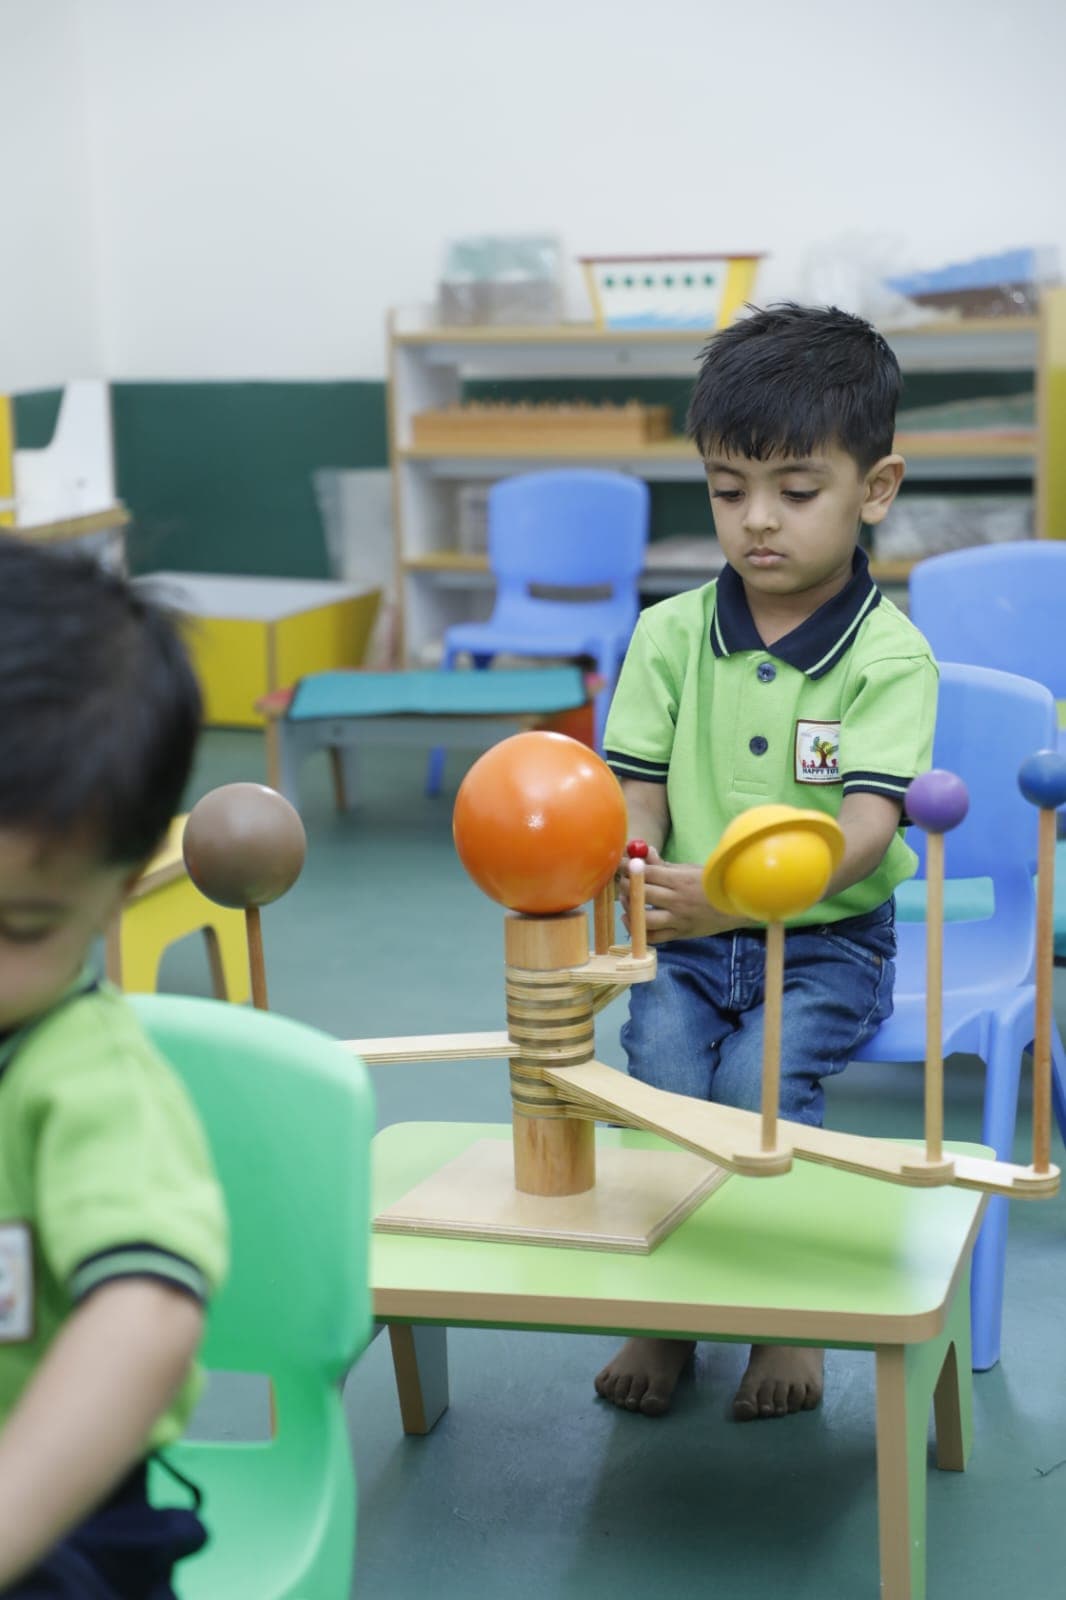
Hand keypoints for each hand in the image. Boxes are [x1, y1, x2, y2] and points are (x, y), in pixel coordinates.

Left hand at [617, 846, 742, 943]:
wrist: (736, 907)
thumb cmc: (711, 884)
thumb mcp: (690, 869)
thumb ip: (664, 865)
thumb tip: (644, 853)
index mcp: (680, 880)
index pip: (647, 873)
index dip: (629, 868)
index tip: (619, 865)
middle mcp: (678, 900)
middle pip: (642, 893)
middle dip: (626, 886)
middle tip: (621, 881)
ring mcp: (678, 920)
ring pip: (644, 918)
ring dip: (630, 908)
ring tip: (627, 900)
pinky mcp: (680, 934)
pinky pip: (654, 937)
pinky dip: (638, 930)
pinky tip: (631, 920)